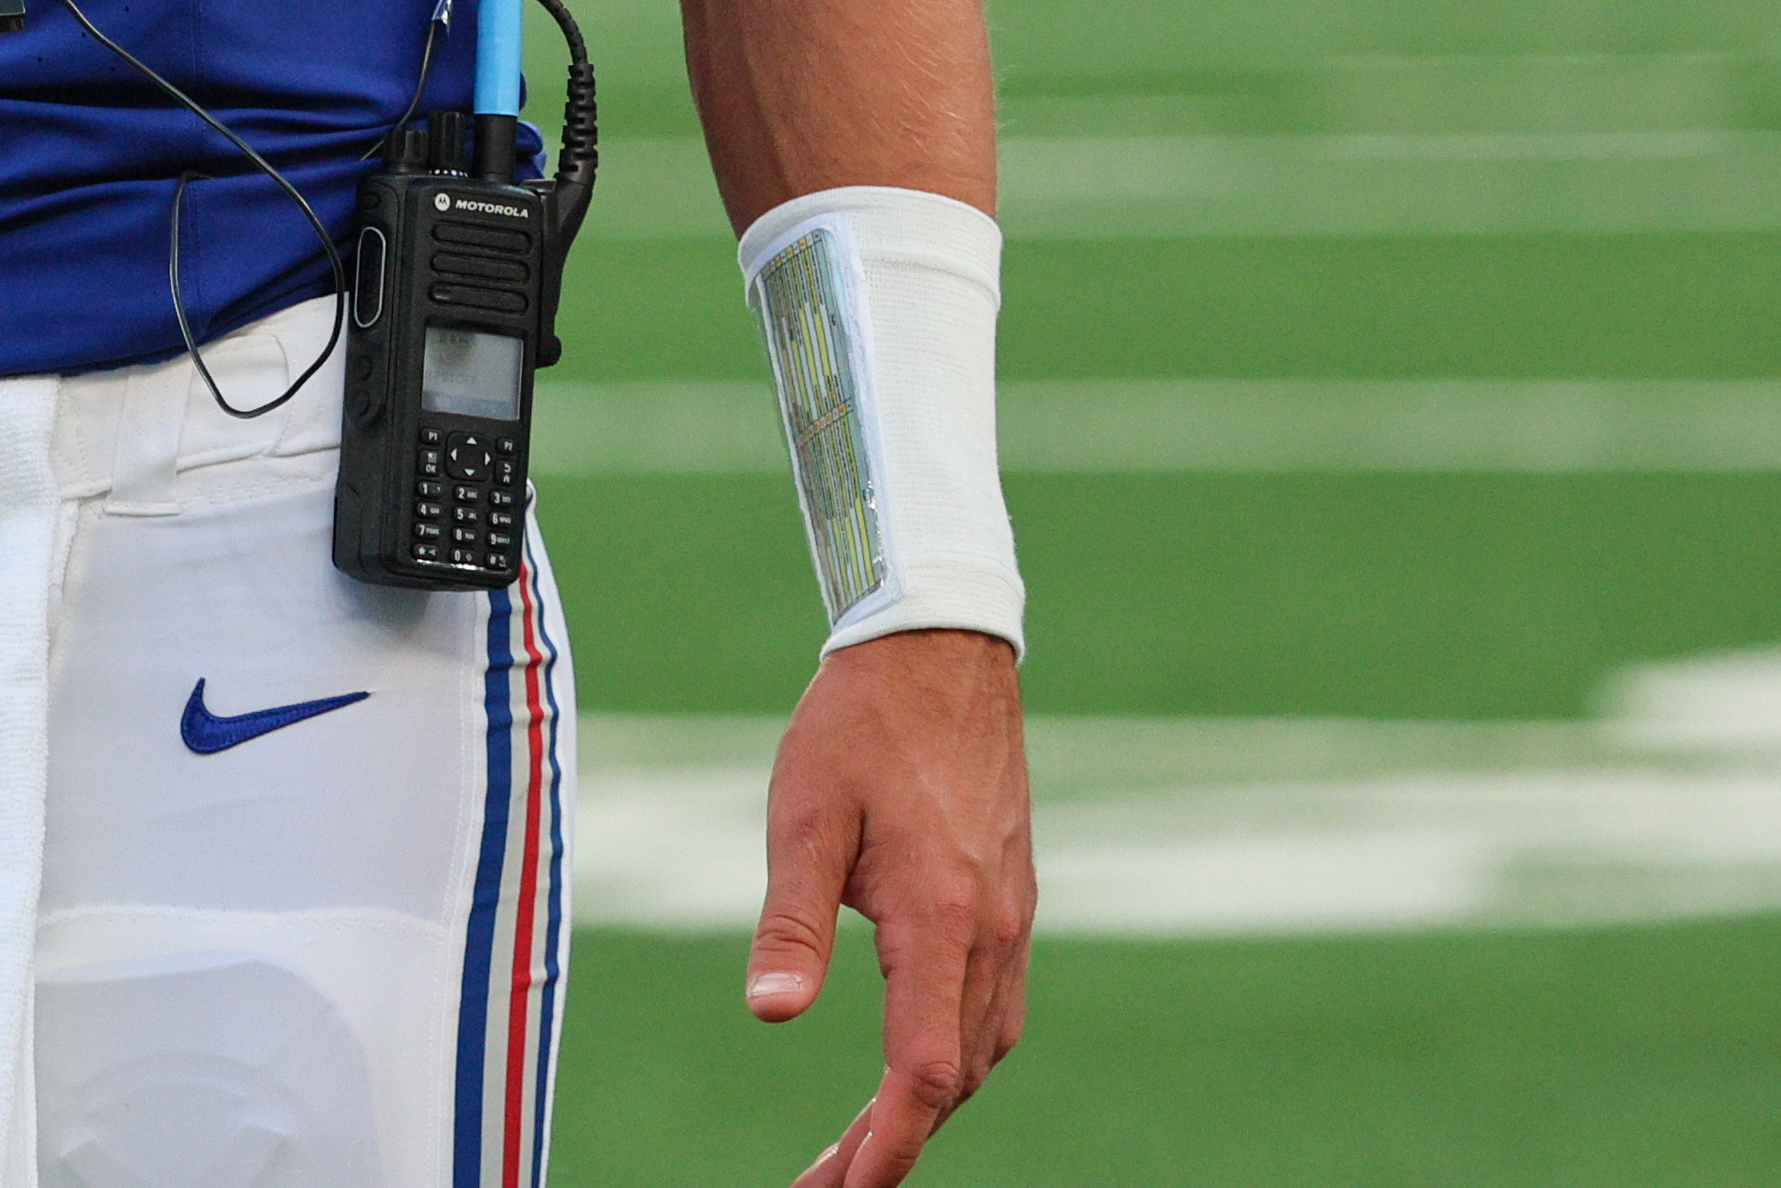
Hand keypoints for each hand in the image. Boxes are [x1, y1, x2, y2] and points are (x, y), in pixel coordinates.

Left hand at [745, 628, 1034, 1187]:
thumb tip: (768, 1016)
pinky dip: (953, 1051)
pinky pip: (991, 1003)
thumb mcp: (804, 817)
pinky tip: (911, 1060)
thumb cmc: (859, 724)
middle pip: (953, 1075)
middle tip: (828, 1183)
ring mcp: (1011, 914)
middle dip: (894, 1142)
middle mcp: (992, 929)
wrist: (939, 646)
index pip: (921, 1071)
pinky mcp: (1010, 895)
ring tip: (863, 1142)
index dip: (886, 1147)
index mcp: (942, 919)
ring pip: (981, 1045)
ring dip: (927, 1101)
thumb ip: (789, 923)